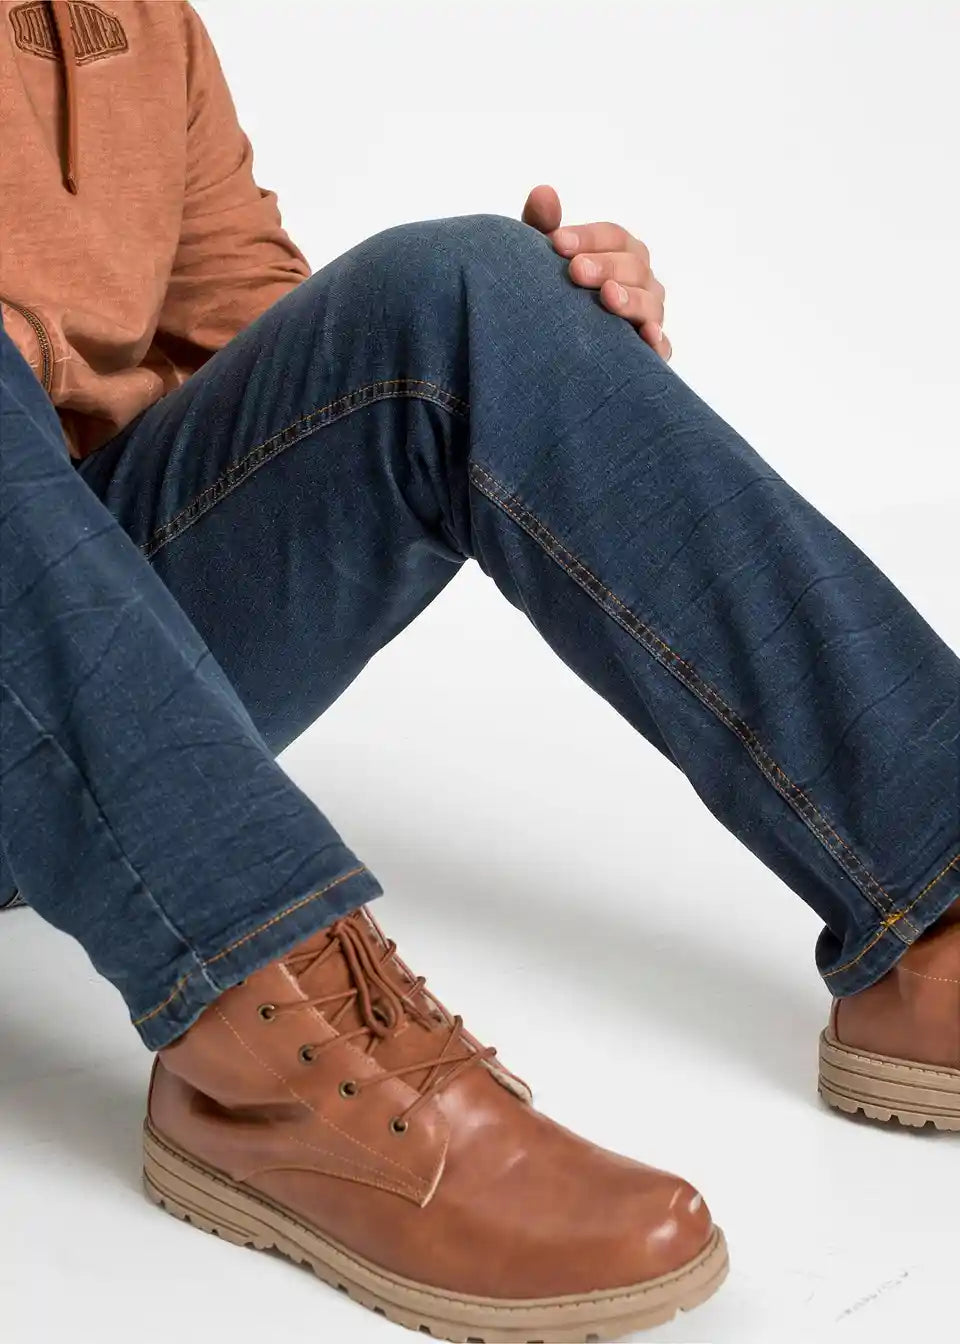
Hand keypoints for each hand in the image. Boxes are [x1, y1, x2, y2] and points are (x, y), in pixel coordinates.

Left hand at [521, 184, 670, 361]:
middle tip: (575, 271)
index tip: (557, 242)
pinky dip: (658, 341)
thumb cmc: (552, 292)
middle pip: (634, 265)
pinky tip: (647, 337)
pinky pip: (662, 346)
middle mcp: (641, 280)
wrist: (551, 346)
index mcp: (620, 253)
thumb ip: (543, 226)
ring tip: (608, 296)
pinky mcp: (651, 351)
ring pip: (651, 302)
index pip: (614, 237)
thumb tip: (543, 191)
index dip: (589, 237)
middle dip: (605, 265)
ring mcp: (650, 314)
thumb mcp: (542, 260)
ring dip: (631, 298)